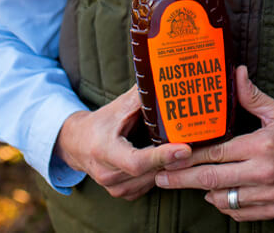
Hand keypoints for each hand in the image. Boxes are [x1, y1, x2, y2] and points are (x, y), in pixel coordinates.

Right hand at [55, 84, 191, 199]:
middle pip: (150, 172)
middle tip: (196, 144)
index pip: (137, 161)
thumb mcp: (118, 107)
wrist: (77, 144)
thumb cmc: (101, 123)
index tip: (184, 148)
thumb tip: (164, 80)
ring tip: (186, 150)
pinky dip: (162, 173)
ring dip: (171, 167)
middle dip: (174, 159)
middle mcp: (108, 174)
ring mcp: (115, 188)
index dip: (162, 156)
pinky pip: (150, 185)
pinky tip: (169, 159)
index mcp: (104, 151)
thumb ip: (141, 97)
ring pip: (153, 180)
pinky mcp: (123, 194)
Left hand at [155, 65, 273, 220]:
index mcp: (261, 146)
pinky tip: (219, 196)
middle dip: (182, 180)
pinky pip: (240, 213)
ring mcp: (268, 194)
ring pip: (223, 199)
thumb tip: (236, 74)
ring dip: (204, 193)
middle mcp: (262, 173)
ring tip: (191, 184)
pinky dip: (225, 206)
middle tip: (161, 179)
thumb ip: (253, 96)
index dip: (189, 156)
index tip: (170, 156)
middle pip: (211, 179)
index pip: (216, 153)